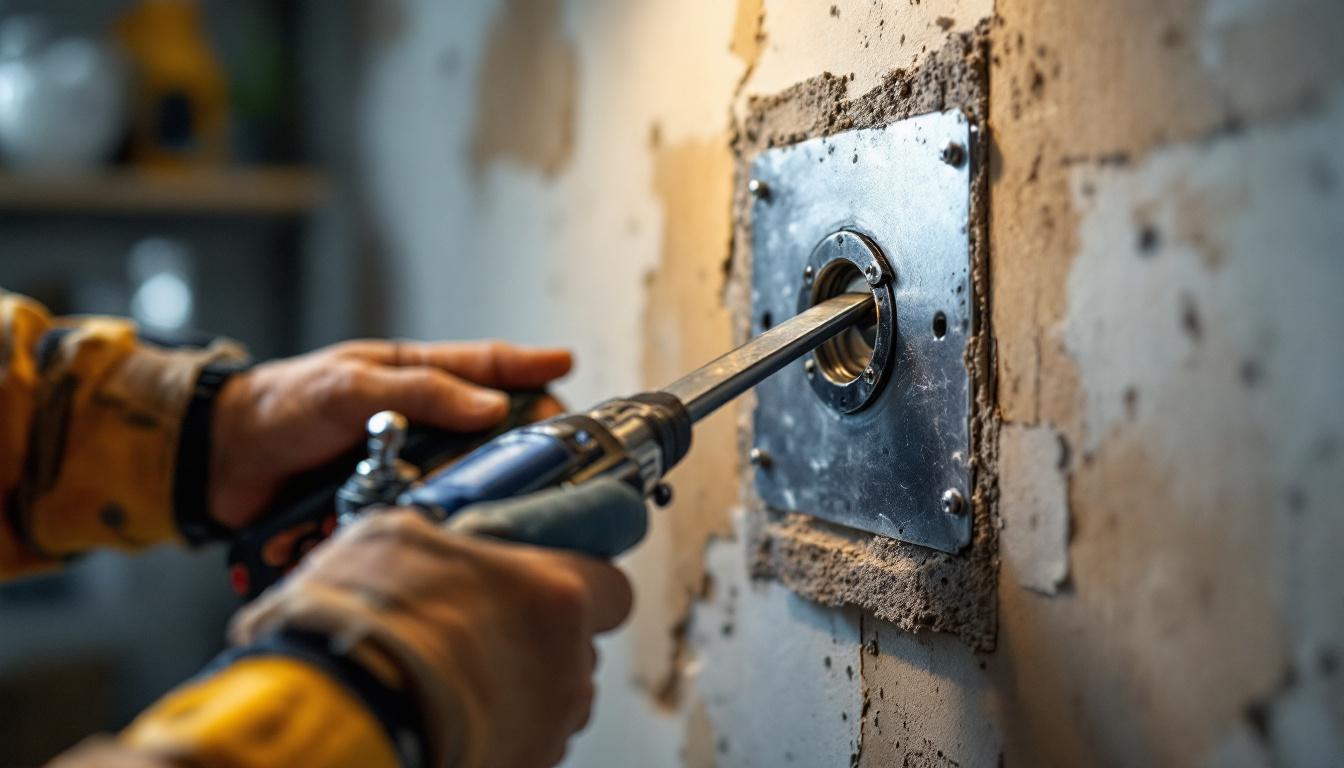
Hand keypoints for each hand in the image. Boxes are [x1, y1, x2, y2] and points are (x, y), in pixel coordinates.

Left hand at [209, 340, 570, 529]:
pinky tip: (425, 531)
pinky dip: (420, 527)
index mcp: (416, 377)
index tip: (566, 368)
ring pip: (460, 485)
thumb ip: (422, 392)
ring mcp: (407, 468)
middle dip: (514, 448)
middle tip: (543, 458)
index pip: (488, 367)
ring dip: (463, 495)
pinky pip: (422, 522)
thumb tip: (492, 406)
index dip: (531, 367)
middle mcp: (422, 424)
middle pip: (490, 435)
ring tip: (477, 500)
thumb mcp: (351, 385)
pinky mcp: (388, 510)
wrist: (220, 462)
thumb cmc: (283, 405)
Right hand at [231, 504, 635, 767]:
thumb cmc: (371, 627)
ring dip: (518, 684)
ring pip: (554, 699)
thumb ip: (444, 539)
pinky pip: (524, 741)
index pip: (612, 586)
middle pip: (580, 647)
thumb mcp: (398, 539)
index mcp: (556, 594)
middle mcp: (568, 664)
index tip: (552, 579)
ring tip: (458, 674)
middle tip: (487, 625)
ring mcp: (548, 725)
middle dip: (542, 637)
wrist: (343, 715)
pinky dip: (495, 726)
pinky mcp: (523, 766)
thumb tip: (433, 538)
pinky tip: (448, 709)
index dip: (581, 580)